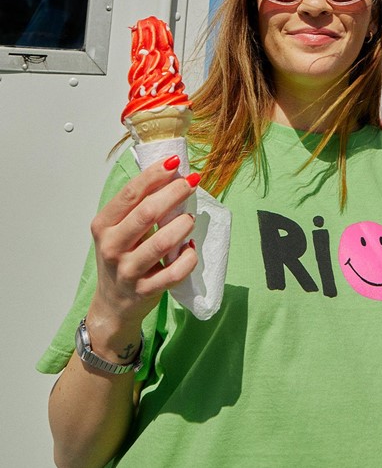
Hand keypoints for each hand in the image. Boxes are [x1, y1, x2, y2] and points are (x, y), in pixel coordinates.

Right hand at [88, 157, 198, 338]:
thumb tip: (170, 173)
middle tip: (192, 182)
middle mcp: (111, 247)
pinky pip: (174, 273)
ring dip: (182, 225)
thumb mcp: (118, 230)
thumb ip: (137, 206)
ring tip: (190, 219)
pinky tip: (190, 250)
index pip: (130, 194)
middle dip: (174, 193)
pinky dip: (188, 258)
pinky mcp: (145, 291)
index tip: (174, 162)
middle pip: (146, 213)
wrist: (113, 305)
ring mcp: (127, 271)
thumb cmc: (121, 258)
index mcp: (103, 226)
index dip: (154, 175)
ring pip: (162, 243)